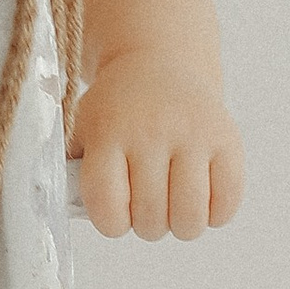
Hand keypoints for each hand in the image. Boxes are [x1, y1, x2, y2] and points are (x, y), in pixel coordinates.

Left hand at [70, 63, 243, 240]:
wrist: (161, 62)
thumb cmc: (117, 110)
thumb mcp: (82, 127)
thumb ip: (69, 167)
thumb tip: (61, 206)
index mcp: (109, 133)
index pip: (107, 206)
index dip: (111, 223)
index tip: (115, 213)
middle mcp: (152, 132)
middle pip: (150, 219)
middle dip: (146, 225)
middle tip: (145, 206)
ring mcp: (194, 136)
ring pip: (190, 219)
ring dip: (180, 226)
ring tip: (172, 208)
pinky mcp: (228, 141)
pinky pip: (227, 203)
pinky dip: (214, 214)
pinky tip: (201, 197)